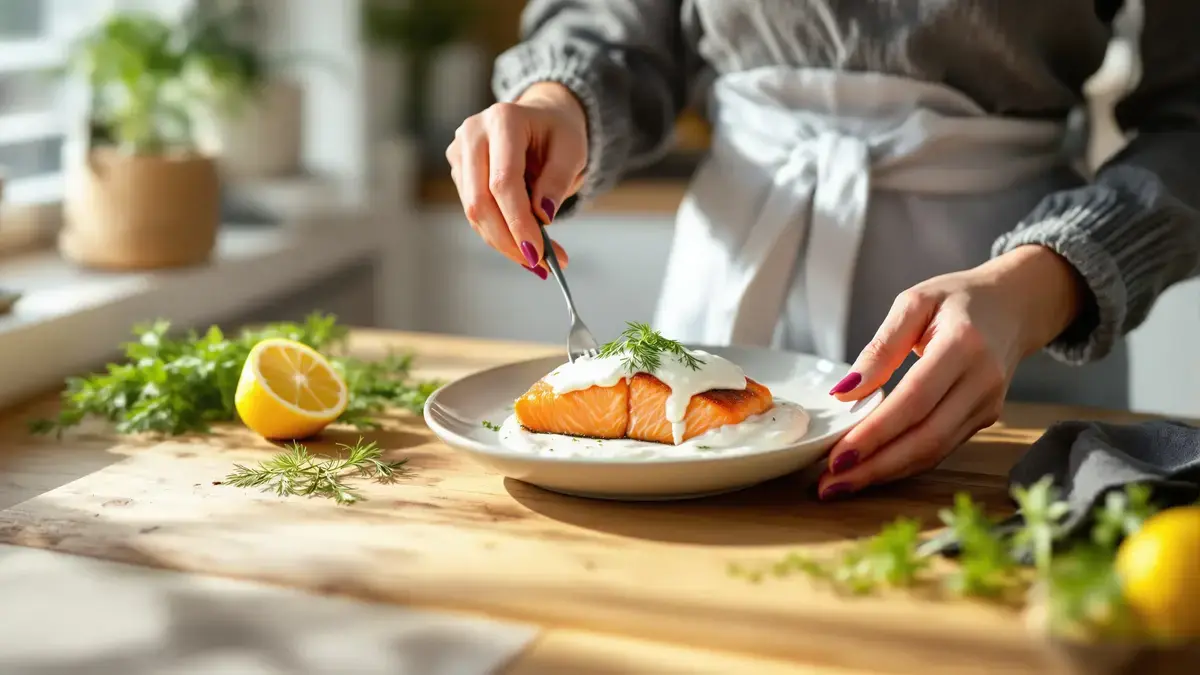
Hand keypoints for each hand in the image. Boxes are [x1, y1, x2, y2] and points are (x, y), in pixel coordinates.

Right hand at [446, 82, 587, 278]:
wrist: (539, 118)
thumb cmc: (558, 133)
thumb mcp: (572, 151)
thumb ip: (558, 180)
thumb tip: (542, 216)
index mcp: (503, 120)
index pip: (503, 181)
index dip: (518, 221)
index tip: (538, 252)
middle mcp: (472, 133)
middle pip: (480, 201)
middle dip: (508, 240)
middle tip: (539, 265)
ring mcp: (459, 153)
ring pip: (474, 213)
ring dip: (505, 243)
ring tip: (539, 262)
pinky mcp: (459, 172)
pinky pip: (476, 214)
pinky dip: (500, 235)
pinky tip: (523, 247)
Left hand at [816, 245, 1086, 499]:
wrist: (1015, 305)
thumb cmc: (958, 299)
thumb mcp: (914, 303)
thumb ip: (879, 347)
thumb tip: (845, 391)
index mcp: (964, 346)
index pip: (914, 400)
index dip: (876, 433)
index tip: (837, 455)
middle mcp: (982, 382)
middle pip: (926, 438)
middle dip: (875, 467)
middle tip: (829, 485)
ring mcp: (988, 405)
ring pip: (934, 451)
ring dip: (886, 473)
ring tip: (840, 484)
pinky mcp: (984, 419)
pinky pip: (941, 448)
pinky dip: (904, 464)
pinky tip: (871, 470)